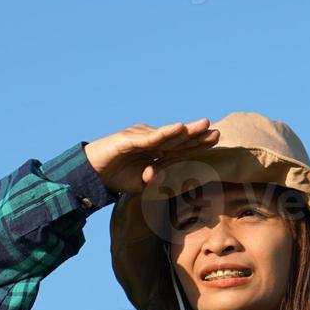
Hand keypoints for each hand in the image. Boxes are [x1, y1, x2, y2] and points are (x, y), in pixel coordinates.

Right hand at [83, 119, 220, 194]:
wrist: (92, 173)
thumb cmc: (117, 177)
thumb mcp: (141, 184)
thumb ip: (154, 181)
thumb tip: (159, 177)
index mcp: (157, 152)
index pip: (181, 148)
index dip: (198, 144)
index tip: (216, 140)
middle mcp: (151, 141)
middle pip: (178, 139)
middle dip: (197, 135)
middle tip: (216, 131)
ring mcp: (140, 138)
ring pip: (167, 136)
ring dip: (185, 131)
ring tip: (203, 125)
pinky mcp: (128, 140)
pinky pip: (149, 138)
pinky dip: (164, 134)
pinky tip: (178, 129)